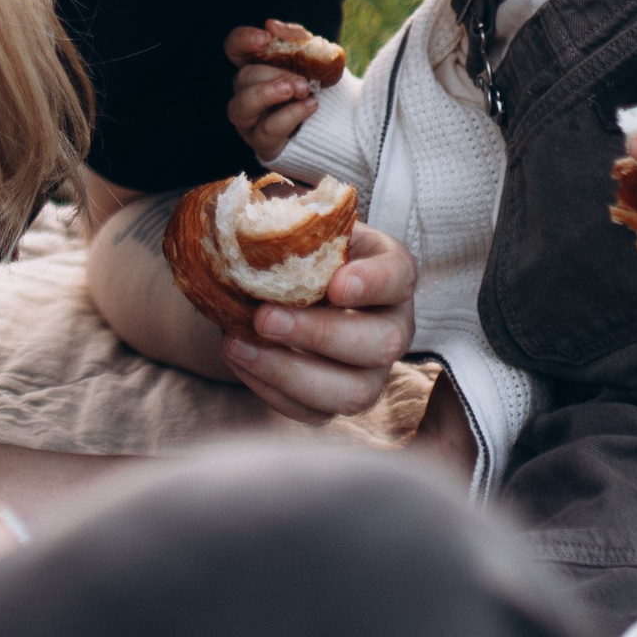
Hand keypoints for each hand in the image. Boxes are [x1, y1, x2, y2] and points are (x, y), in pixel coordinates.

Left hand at [221, 219, 418, 423]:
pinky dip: (271, 390)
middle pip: (382, 344)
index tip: (336, 283)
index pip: (397, 277)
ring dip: (290, 372)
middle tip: (264, 317)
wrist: (288, 288)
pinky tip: (239, 358)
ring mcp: (372, 372)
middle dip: (319, 334)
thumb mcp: (303, 227)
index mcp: (392, 273)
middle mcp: (394, 327)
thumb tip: (246, 223)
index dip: (372, 282)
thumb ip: (288, 223)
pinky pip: (314, 413)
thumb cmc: (301, 250)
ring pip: (353, 392)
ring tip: (239, 344)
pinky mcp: (339, 402)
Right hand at [223, 22, 320, 166]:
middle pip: (242, 78)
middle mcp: (247, 94)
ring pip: (241, 107)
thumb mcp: (314, 56)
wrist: (347, 120)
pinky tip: (311, 106)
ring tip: (298, 90)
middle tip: (302, 80)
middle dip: (272, 75)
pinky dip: (289, 116)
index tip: (266, 39)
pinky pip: (266, 131)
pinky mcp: (265, 145)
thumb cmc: (321, 84)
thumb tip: (271, 25)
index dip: (242, 41)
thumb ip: (294, 39)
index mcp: (256, 67)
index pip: (233, 48)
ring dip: (268, 94)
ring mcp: (252, 122)